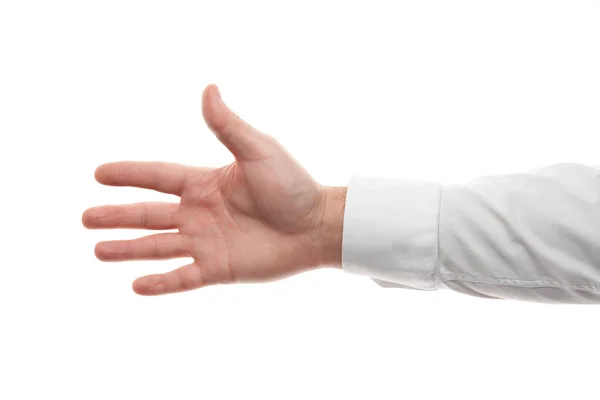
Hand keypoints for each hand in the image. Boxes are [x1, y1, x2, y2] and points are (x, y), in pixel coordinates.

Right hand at [82, 85, 345, 294]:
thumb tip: (208, 89)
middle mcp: (200, 212)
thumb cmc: (292, 185)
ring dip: (128, 249)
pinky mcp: (219, 268)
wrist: (317, 225)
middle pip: (149, 214)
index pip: (158, 176)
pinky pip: (183, 277)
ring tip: (98, 250)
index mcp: (205, 183)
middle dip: (117, 216)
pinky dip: (161, 283)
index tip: (99, 173)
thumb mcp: (258, 150)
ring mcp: (207, 242)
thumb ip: (228, 127)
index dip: (129, 174)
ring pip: (159, 246)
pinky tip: (136, 285)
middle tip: (85, 218)